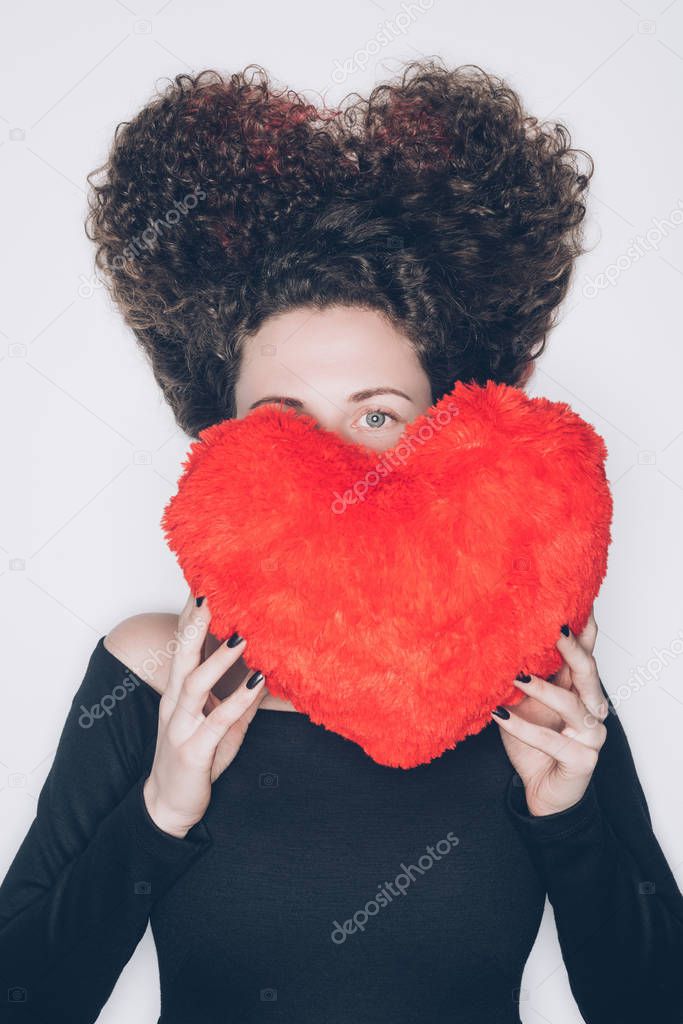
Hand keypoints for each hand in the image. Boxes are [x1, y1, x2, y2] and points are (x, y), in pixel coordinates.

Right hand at [143, 590, 266, 836]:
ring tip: (243, 634)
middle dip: (198, 620)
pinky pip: (217, 720)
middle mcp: (176, 701)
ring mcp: (181, 725)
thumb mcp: (223, 723)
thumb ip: (244, 697)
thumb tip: (272, 669)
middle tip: (215, 589)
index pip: (185, 642)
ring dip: (220, 656)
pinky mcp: (193, 749)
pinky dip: (238, 699)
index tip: (208, 578)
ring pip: (195, 681)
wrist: (169, 806)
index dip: (194, 612)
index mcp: (180, 689)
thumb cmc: (196, 758)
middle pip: (183, 652)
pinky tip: (258, 682)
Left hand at [491, 606, 608, 816]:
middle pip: (587, 670)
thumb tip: (493, 643)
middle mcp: (591, 707)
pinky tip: (499, 717)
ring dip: (540, 688)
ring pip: (571, 703)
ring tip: (514, 675)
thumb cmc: (532, 743)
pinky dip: (523, 728)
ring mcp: (591, 733)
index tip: (572, 601)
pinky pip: (552, 741)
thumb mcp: (522, 705)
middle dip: (570, 647)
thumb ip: (521, 678)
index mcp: (578, 689)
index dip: (584, 628)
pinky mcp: (583, 759)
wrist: (540, 790)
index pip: (586, 652)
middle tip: (551, 628)